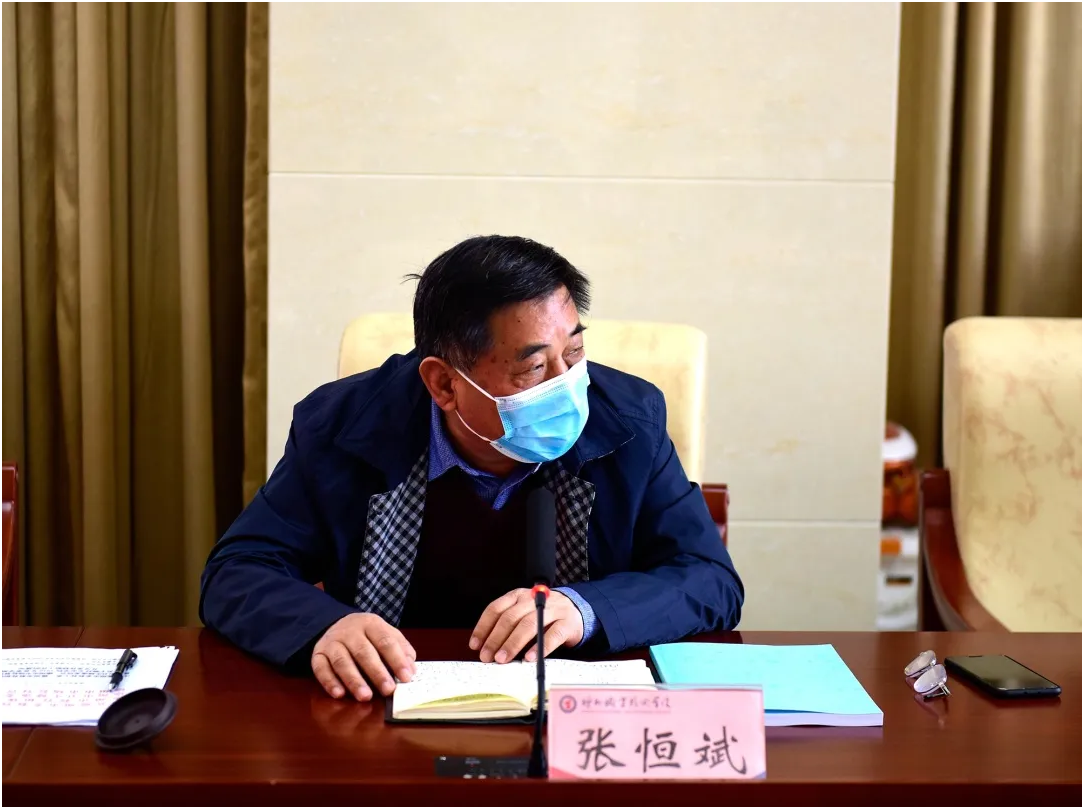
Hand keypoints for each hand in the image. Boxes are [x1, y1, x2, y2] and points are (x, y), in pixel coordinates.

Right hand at [311, 613, 416, 700]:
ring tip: (366, 696)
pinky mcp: (317, 654)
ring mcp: (332, 642)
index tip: (406, 677)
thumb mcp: (386, 634)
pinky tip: (339, 694)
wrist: (336, 625)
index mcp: (371, 624)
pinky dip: (329, 682)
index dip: (396, 659)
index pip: (385, 641)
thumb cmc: (368, 636)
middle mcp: (350, 631)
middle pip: (363, 652)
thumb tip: (411, 669)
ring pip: (342, 661)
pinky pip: (321, 668)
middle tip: (388, 690)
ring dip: (354, 680)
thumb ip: (401, 649)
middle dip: (377, 672)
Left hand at [470, 588, 584, 663]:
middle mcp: (533, 599)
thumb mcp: (523, 613)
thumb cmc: (543, 616)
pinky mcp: (567, 622)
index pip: (496, 608)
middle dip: (496, 638)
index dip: (483, 627)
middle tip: (487, 656)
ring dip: (513, 643)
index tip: (475, 645)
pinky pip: (552, 635)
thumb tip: (487, 648)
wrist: (576, 611)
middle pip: (511, 617)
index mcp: (519, 596)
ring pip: (529, 624)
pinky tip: (529, 658)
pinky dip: (539, 647)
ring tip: (503, 658)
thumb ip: (508, 626)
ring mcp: (552, 609)